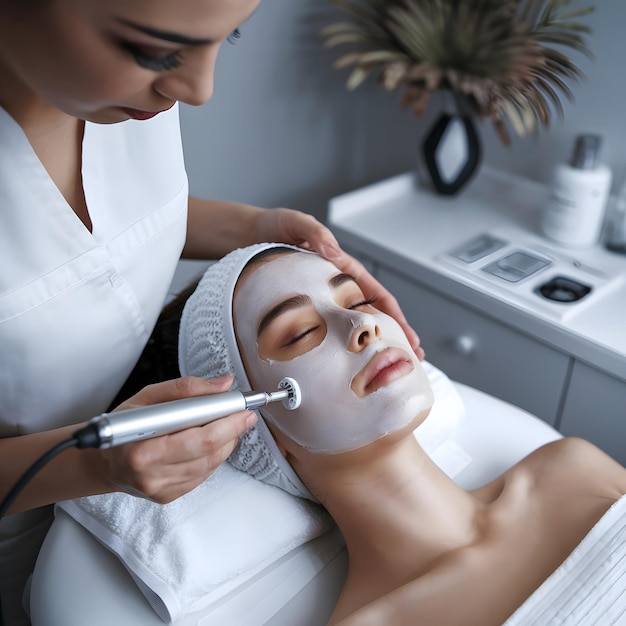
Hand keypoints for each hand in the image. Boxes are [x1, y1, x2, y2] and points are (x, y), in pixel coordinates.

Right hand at [100, 375, 255, 503]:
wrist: (104, 461)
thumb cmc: (124, 426)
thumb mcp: (147, 397)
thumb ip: (187, 388)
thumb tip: (222, 384)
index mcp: (142, 449)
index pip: (199, 438)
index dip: (226, 422)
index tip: (242, 408)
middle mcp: (151, 475)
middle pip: (209, 452)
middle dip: (233, 430)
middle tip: (245, 414)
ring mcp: (161, 489)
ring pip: (211, 464)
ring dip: (226, 443)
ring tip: (229, 425)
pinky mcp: (169, 496)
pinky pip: (203, 474)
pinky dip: (213, 456)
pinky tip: (213, 442)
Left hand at [257, 208, 424, 359]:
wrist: (248, 235)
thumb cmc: (274, 227)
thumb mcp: (295, 223)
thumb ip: (314, 232)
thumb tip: (332, 249)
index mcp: (342, 267)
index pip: (376, 295)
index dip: (395, 317)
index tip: (408, 337)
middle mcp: (337, 284)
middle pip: (372, 313)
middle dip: (394, 336)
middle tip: (410, 358)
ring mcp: (322, 297)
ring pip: (352, 323)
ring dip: (370, 343)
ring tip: (383, 364)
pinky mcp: (305, 305)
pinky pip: (326, 327)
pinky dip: (340, 342)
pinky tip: (344, 358)